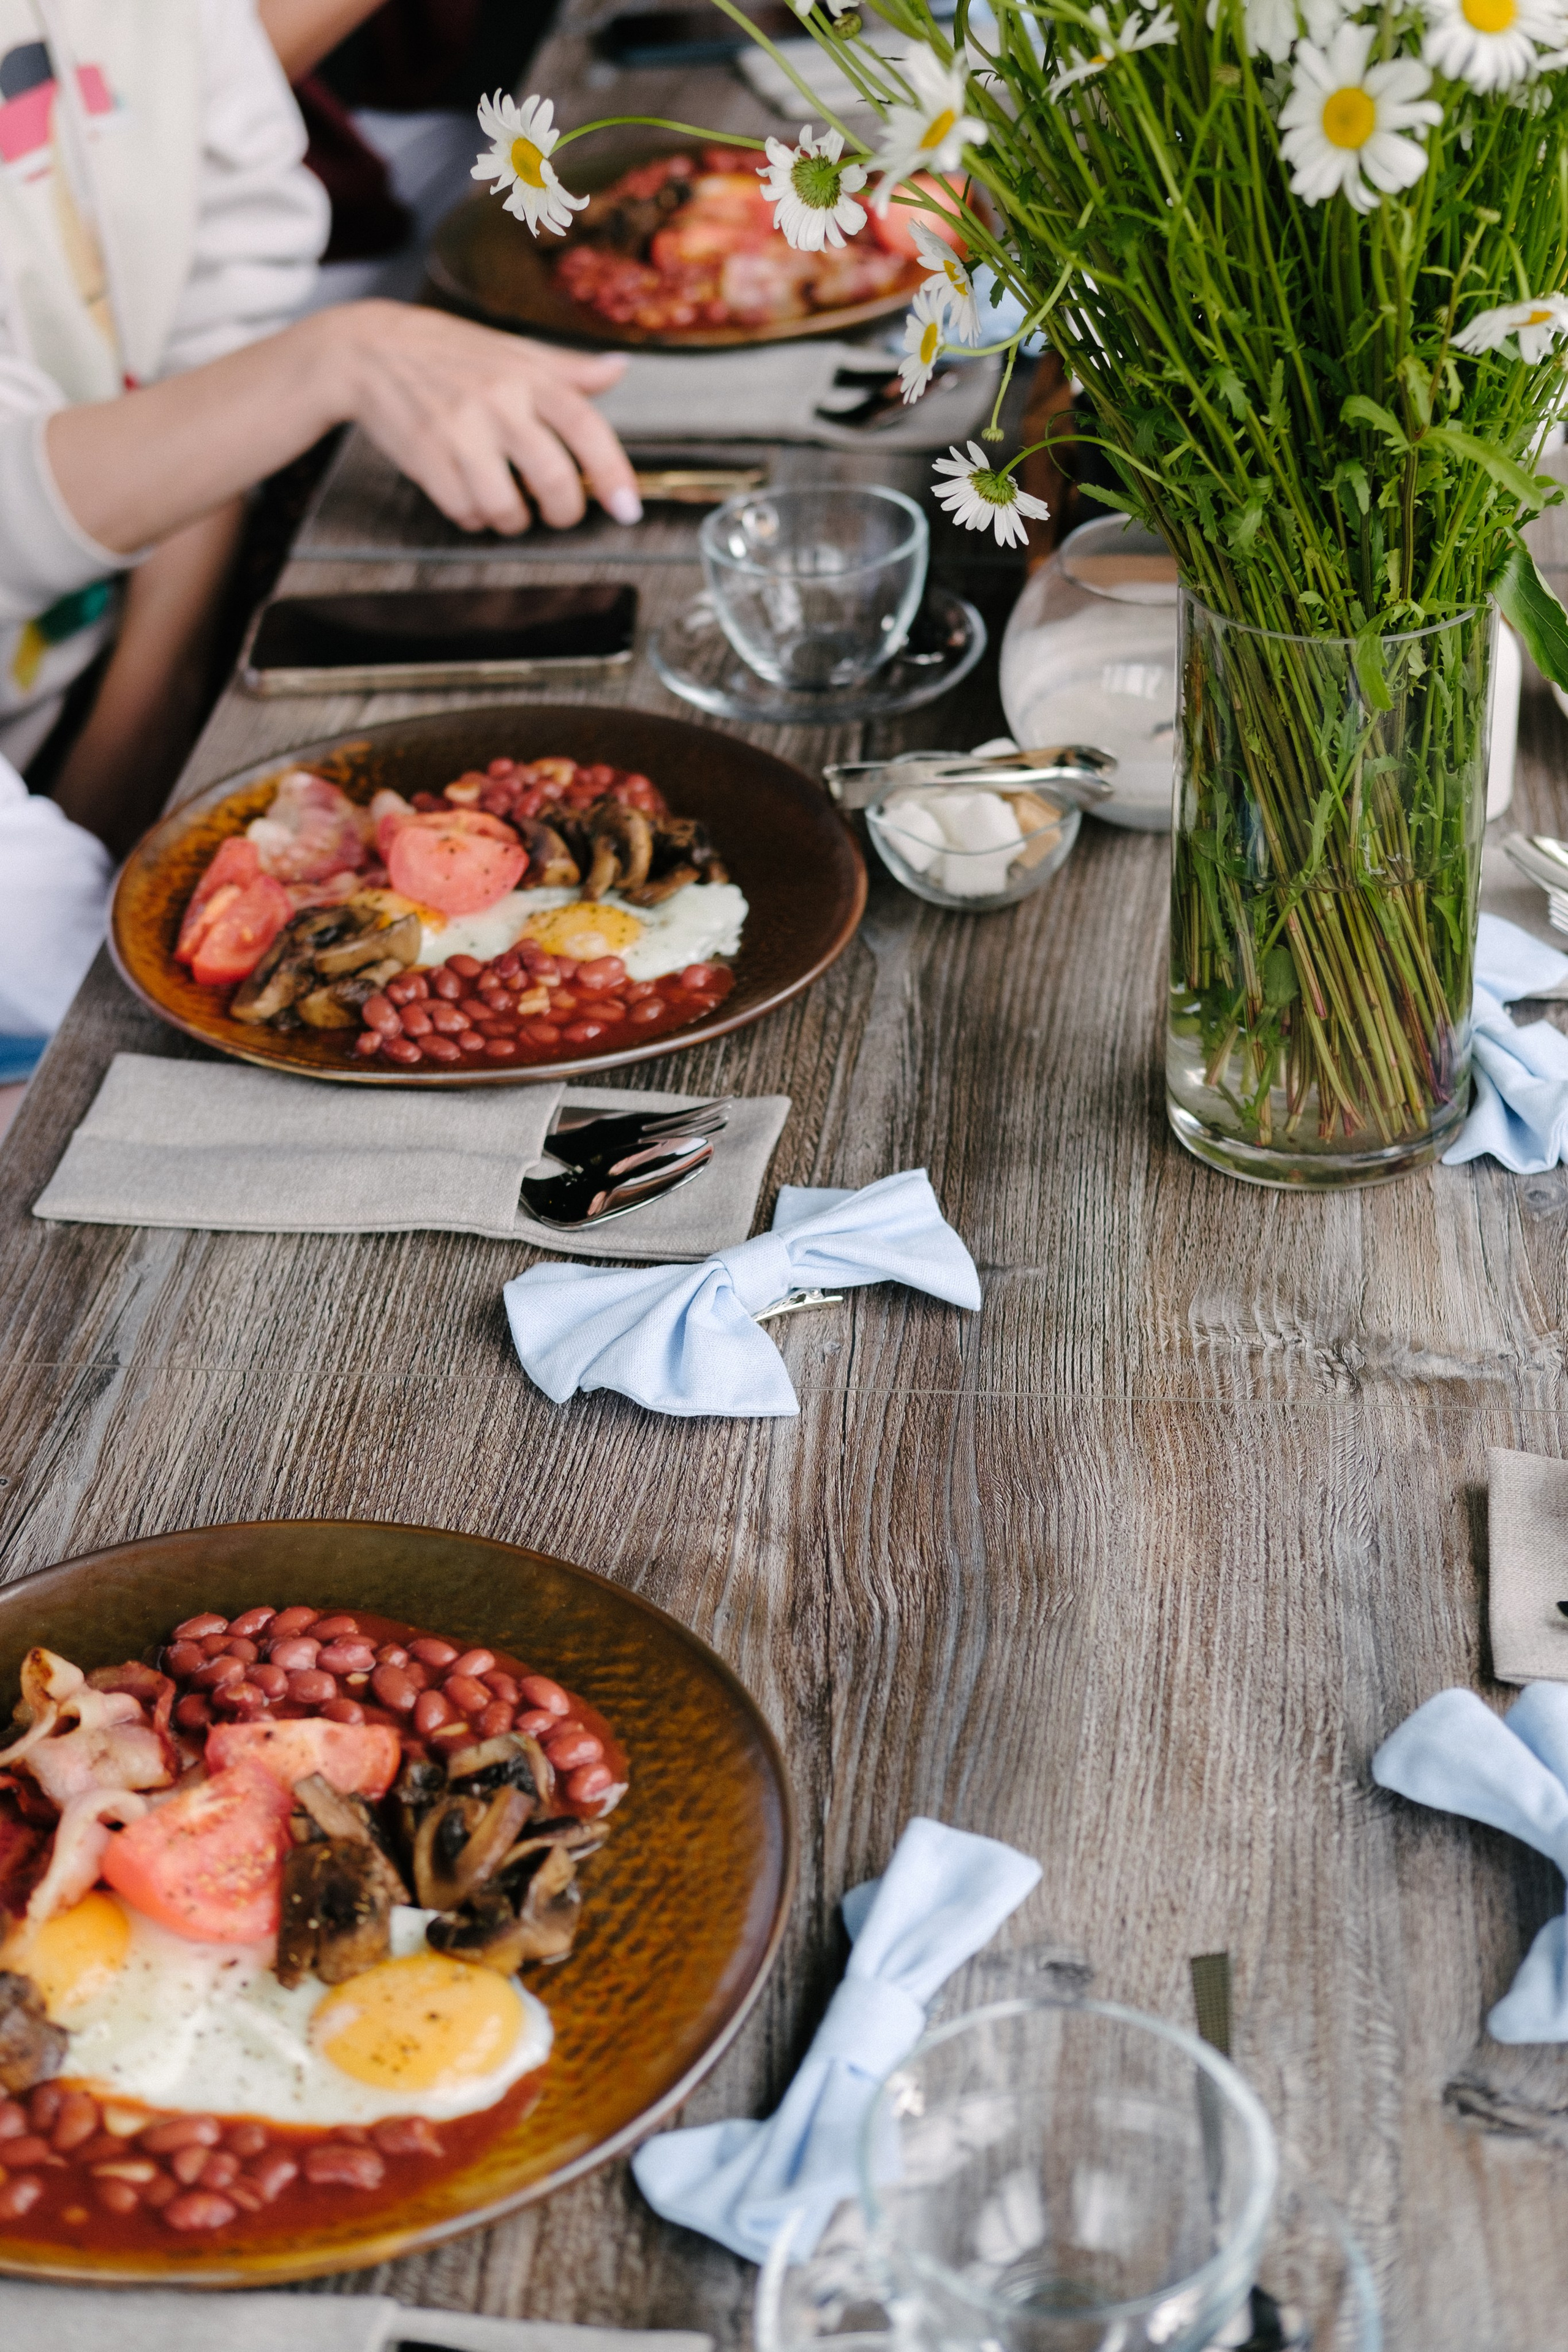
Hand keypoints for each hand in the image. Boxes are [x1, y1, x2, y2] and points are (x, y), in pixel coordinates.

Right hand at [328, 302, 640, 533]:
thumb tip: (618, 368)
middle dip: (564, 511)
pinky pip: (465, 512)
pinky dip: (473, 516)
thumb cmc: (448, 352)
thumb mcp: (511, 349)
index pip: (586, 428)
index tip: (627, 508)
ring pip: (507, 508)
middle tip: (559, 512)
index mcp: (527, 376)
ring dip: (513, 520)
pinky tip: (468, 494)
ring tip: (506, 504)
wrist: (367, 349)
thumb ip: (566, 368)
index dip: (613, 473)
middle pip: (553, 479)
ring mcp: (459, 430)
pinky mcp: (426, 456)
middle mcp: (498, 401)